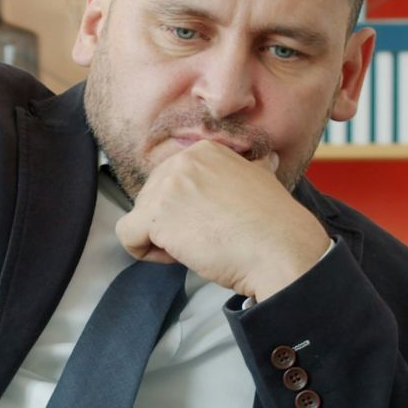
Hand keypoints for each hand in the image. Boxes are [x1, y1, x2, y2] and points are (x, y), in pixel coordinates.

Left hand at [114, 140, 328, 300]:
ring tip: (197, 246)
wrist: (280, 250)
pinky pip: (127, 235)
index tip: (213, 222)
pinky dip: (145, 253)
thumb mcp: (262, 181)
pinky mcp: (155, 215)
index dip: (186, 210)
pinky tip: (177, 256)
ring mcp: (167, 186)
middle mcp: (182, 161)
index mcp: (204, 151)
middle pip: (151, 199)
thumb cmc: (274, 226)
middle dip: (171, 225)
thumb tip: (264, 162)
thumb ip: (248, 170)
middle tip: (206, 238)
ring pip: (139, 218)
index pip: (170, 183)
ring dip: (162, 240)